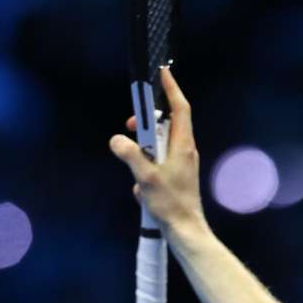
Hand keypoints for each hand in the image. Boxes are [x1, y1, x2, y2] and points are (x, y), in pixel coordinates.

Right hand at [109, 67, 208, 237]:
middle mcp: (185, 150)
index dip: (171, 88)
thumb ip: (130, 155)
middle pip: (166, 124)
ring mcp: (182, 164)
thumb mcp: (145, 177)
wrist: (185, 230)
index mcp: (183, 145)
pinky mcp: (176, 177)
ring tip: (134, 164)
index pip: (180, 108)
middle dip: (147, 121)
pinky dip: (145, 170)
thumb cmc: (170, 204)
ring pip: (159, 145)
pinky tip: (141, 190)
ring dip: (143, 149)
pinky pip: (156, 164)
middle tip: (131, 125)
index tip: (163, 72)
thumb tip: (117, 140)